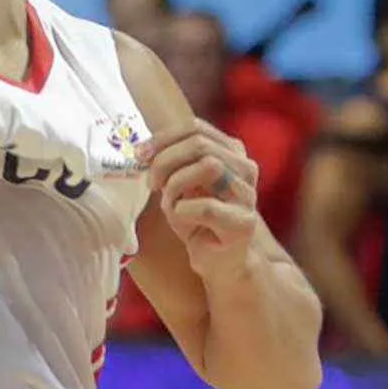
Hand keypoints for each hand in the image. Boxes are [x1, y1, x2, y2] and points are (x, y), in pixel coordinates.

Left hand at [142, 118, 260, 276]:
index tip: (140, 155)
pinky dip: (183, 210)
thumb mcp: (179, 182)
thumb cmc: (196, 219)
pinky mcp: (244, 223)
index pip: (196, 128)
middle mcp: (245, 169)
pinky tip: (181, 218)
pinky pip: (206, 206)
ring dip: (176, 184)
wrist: (219, 260)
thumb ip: (169, 161)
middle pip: (200, 145)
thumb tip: (140, 149)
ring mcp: (247, 195)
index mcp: (230, 152)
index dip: (163, 138)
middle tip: (152, 183)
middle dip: (165, 161)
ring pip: (208, 166)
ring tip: (169, 202)